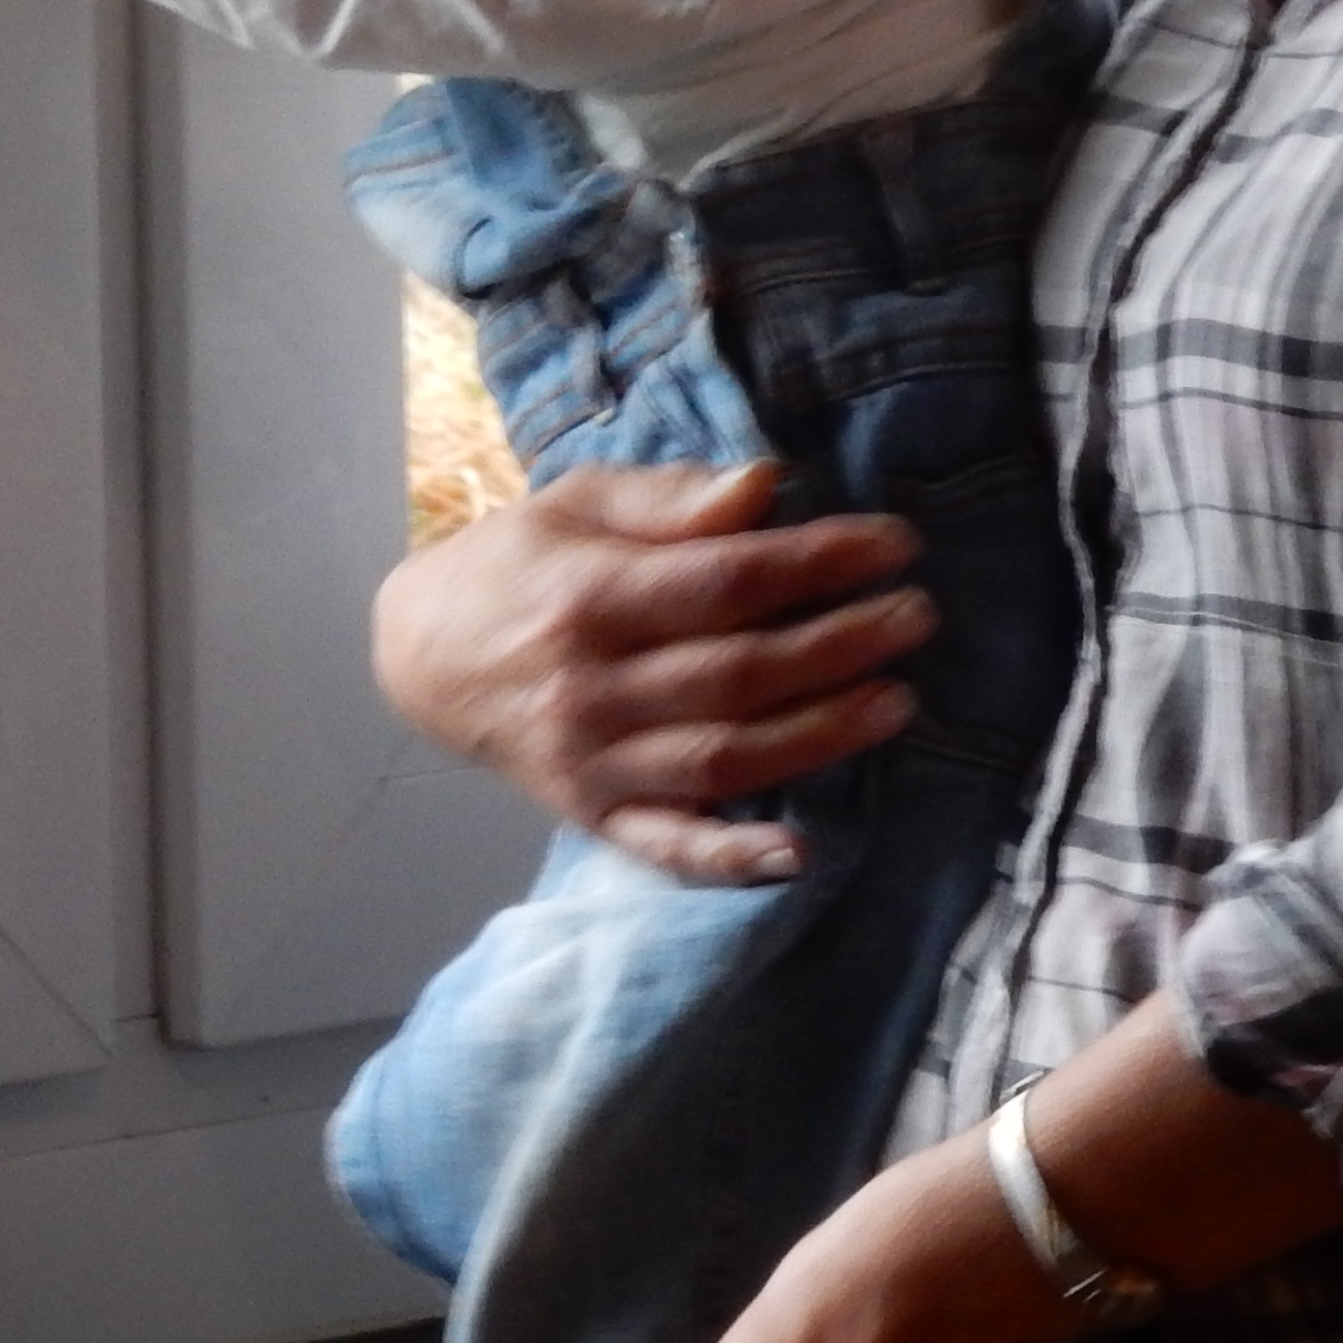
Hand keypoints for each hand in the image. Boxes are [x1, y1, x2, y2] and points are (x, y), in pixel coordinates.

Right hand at [372, 461, 933, 882]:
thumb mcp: (577, 503)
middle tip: (918, 618)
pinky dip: (732, 856)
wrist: (424, 656)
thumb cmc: (518, 564)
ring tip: (898, 703)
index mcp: (589, 597)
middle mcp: (591, 687)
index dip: (820, 562)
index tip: (896, 545)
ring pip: (723, 757)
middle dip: (841, 644)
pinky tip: (800, 853)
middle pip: (739, 672)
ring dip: (820, 735)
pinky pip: (669, 846)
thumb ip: (670, 496)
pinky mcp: (593, 816)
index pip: (727, 581)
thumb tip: (767, 486)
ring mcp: (592, 762)